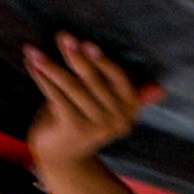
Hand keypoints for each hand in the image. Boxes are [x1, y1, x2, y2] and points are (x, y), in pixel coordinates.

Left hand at [23, 35, 156, 166]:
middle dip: (76, 56)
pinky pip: (57, 97)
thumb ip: (128, 94)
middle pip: (94, 80)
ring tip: (35, 50)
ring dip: (52, 66)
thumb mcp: (106, 105)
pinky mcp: (75, 130)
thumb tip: (160, 90)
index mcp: (131, 109)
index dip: (102, 60)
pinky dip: (43, 79)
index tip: (86, 44)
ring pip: (73, 87)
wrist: (62, 157)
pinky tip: (33, 66)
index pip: (119, 78)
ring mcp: (97, 127)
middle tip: (62, 36)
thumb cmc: (82, 121)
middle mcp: (118, 120)